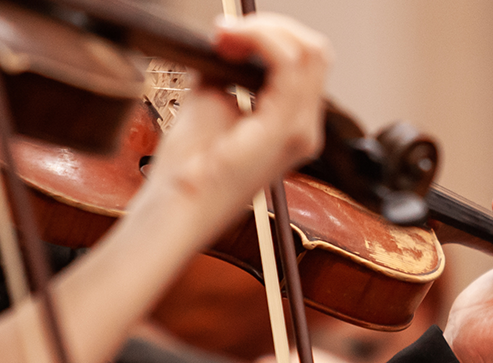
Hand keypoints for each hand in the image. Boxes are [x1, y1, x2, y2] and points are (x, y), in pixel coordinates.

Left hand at [137, 13, 329, 232]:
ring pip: (308, 51)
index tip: (224, 35)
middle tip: (225, 33)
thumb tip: (228, 39)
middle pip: (314, 52)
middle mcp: (304, 130)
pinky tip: (232, 42)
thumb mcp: (210, 100)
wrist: (178, 205)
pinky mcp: (284, 130)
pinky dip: (260, 39)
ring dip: (263, 30)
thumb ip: (226, 69)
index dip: (269, 36)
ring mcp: (299, 131)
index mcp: (291, 126)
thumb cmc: (190, 170)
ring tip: (225, 37)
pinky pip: (290, 64)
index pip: (305, 62)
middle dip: (271, 27)